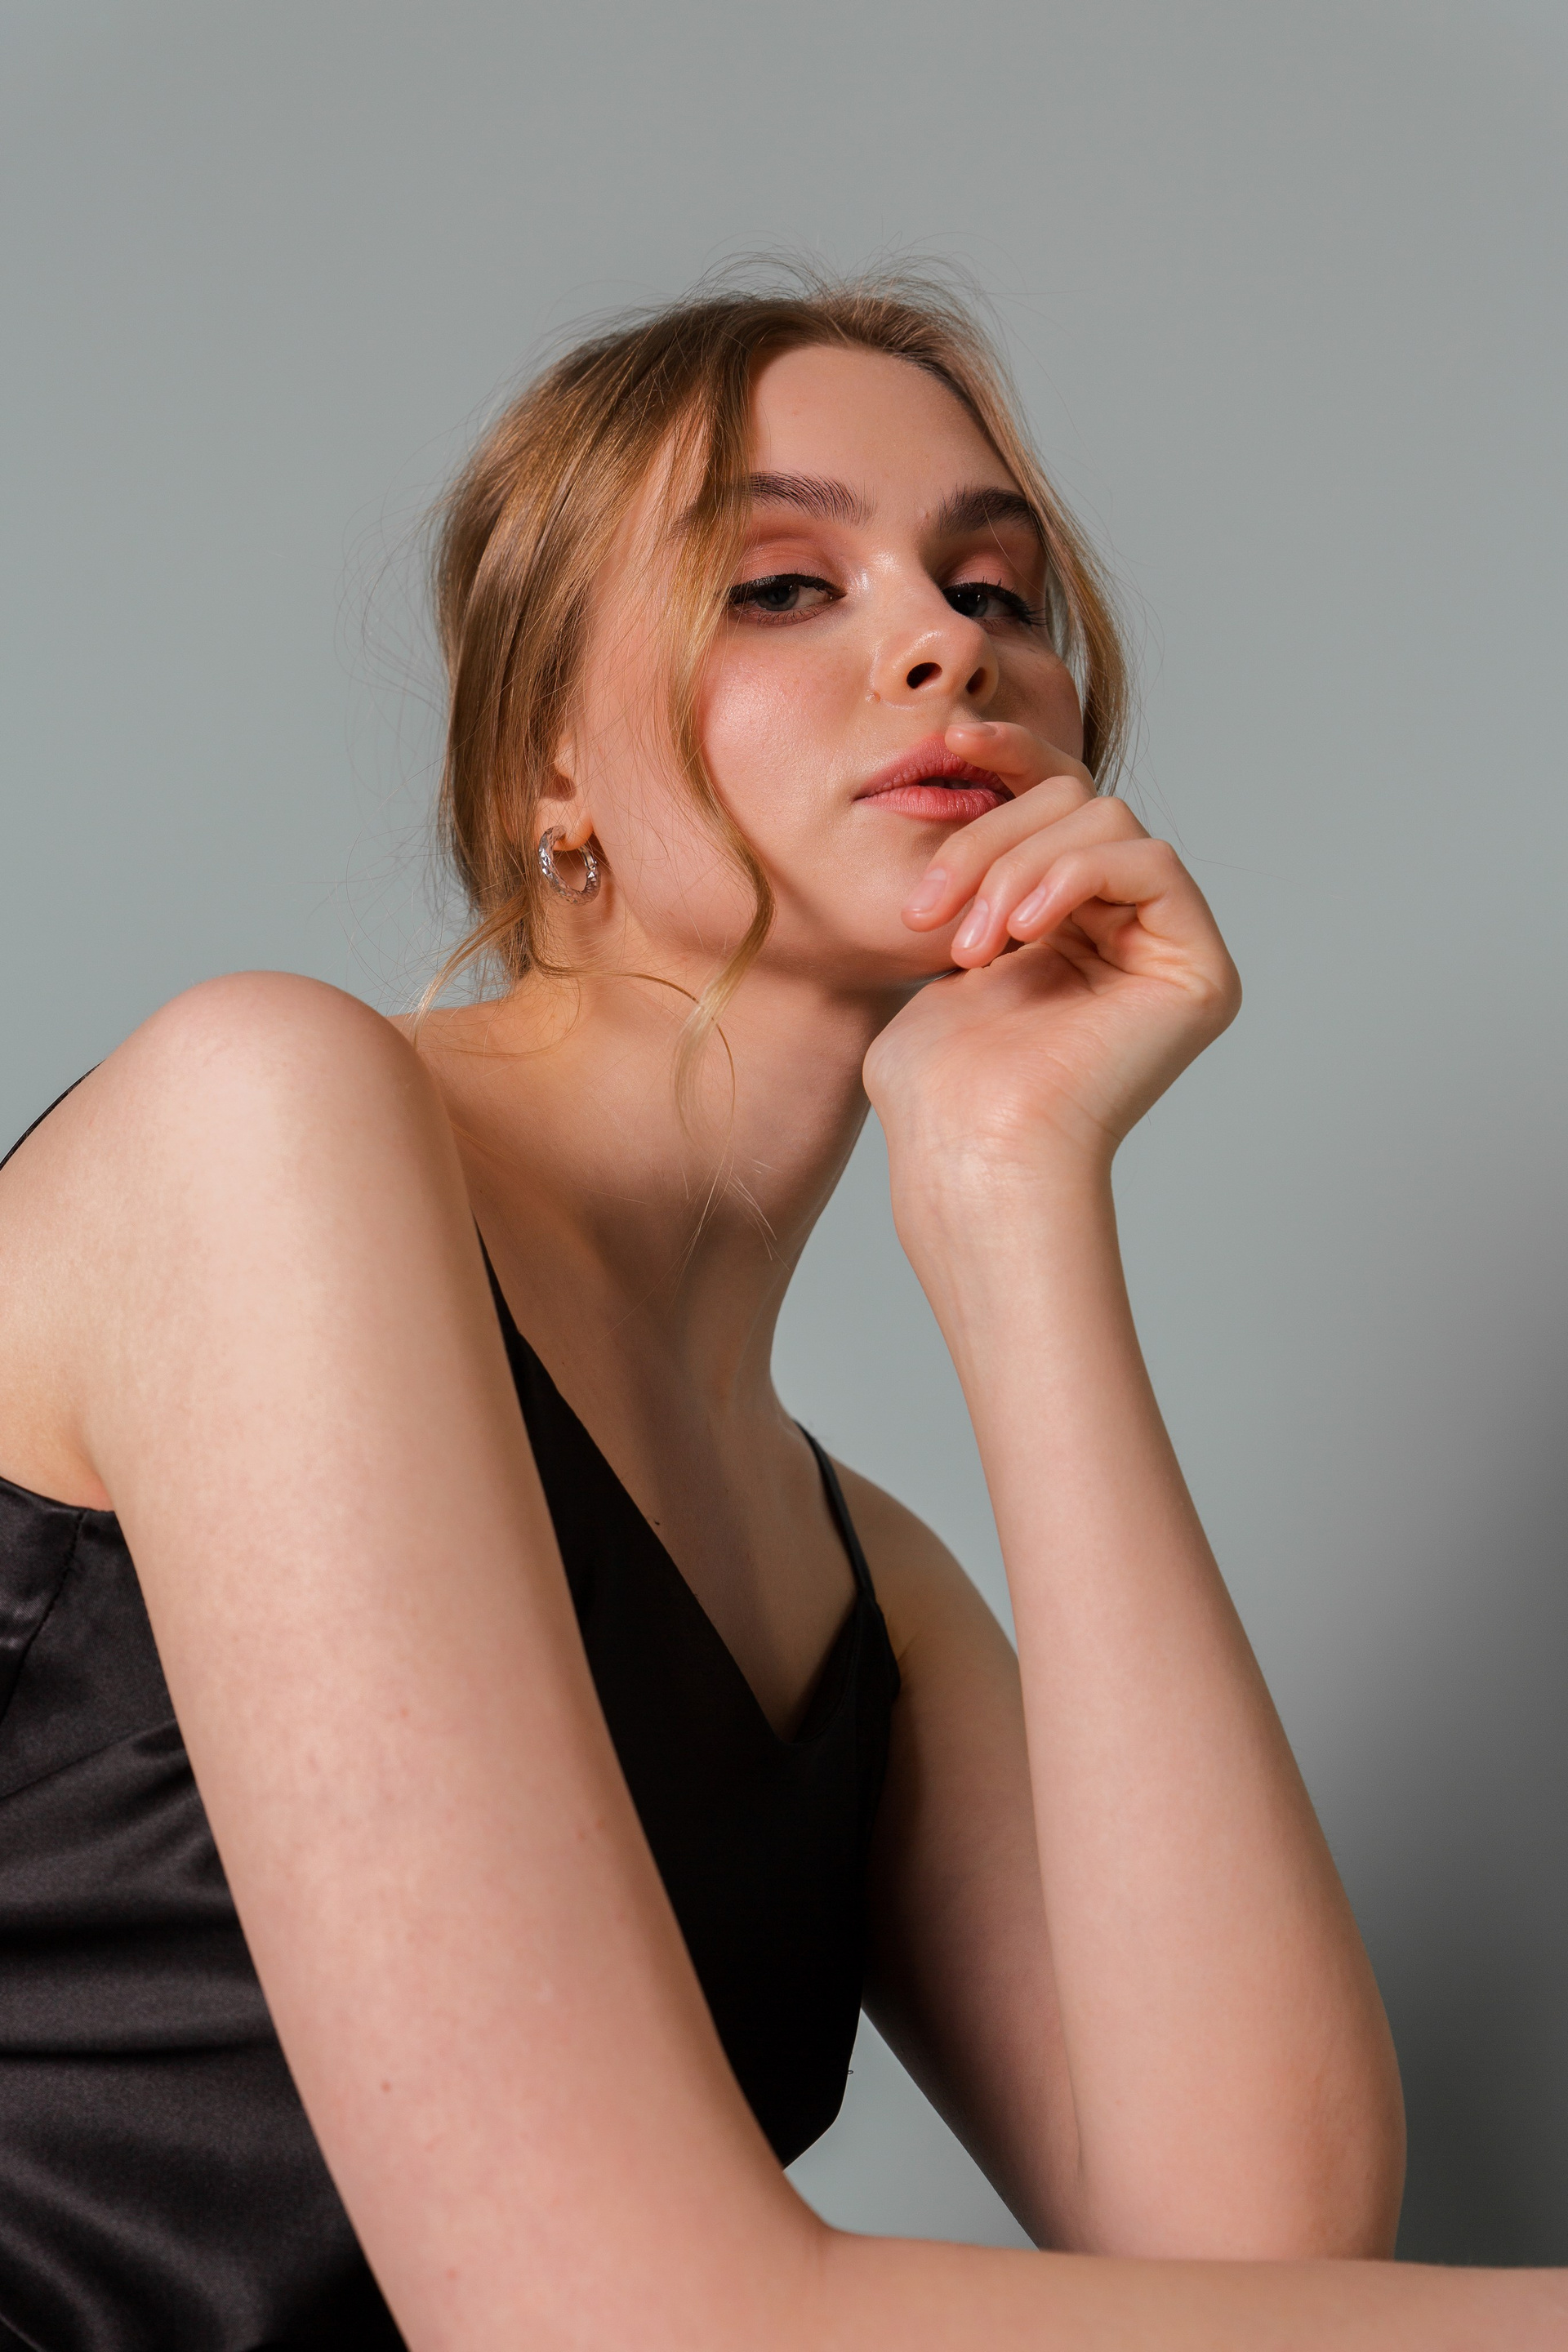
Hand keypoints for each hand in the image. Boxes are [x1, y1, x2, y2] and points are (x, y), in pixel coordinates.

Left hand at [863, 719, 1240, 1201]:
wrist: (971, 1152)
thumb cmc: (942, 1081)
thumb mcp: (945, 942)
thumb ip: (984, 867)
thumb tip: (978, 781)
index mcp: (1072, 924)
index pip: (1054, 804)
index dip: (1010, 757)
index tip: (945, 743)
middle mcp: (1131, 930)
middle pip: (1076, 802)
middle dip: (991, 839)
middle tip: (933, 914)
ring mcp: (1169, 947)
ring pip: (1106, 821)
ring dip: (1020, 866)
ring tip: (973, 942)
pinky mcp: (1199, 968)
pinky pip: (1148, 861)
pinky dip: (1076, 875)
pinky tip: (1025, 930)